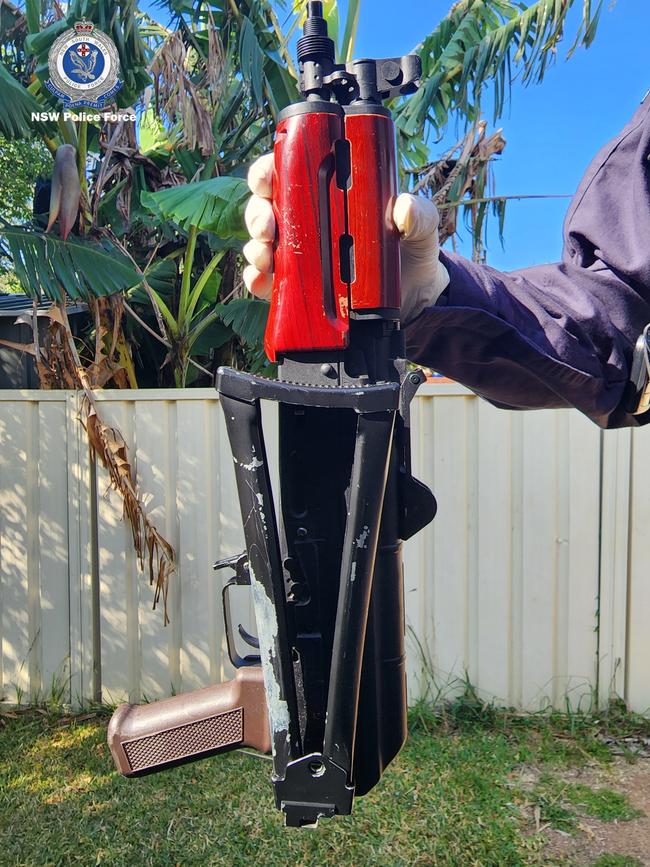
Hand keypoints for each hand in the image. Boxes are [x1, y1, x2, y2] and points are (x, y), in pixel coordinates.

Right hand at [243, 154, 449, 322]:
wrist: (413, 298)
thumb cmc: (410, 250)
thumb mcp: (421, 226)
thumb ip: (418, 214)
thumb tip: (403, 209)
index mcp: (329, 195)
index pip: (289, 173)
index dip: (269, 170)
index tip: (268, 178)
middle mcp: (307, 223)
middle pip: (265, 208)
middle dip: (256, 213)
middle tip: (266, 226)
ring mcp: (300, 257)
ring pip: (260, 244)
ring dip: (255, 248)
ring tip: (266, 256)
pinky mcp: (297, 289)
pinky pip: (267, 283)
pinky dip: (257, 282)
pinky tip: (262, 282)